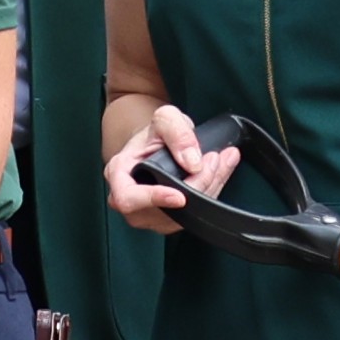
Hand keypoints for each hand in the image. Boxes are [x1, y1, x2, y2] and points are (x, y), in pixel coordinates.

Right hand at [104, 107, 224, 230]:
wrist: (157, 143)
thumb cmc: (155, 134)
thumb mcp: (164, 118)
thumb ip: (177, 132)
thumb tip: (192, 163)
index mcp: (119, 175)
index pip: (128, 198)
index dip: (154, 199)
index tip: (180, 196)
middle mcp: (131, 202)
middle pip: (164, 210)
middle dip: (197, 185)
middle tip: (214, 159)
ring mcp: (149, 215)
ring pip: (184, 215)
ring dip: (210, 187)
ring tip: (221, 161)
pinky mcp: (169, 221)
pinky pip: (194, 214)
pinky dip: (212, 191)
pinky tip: (219, 171)